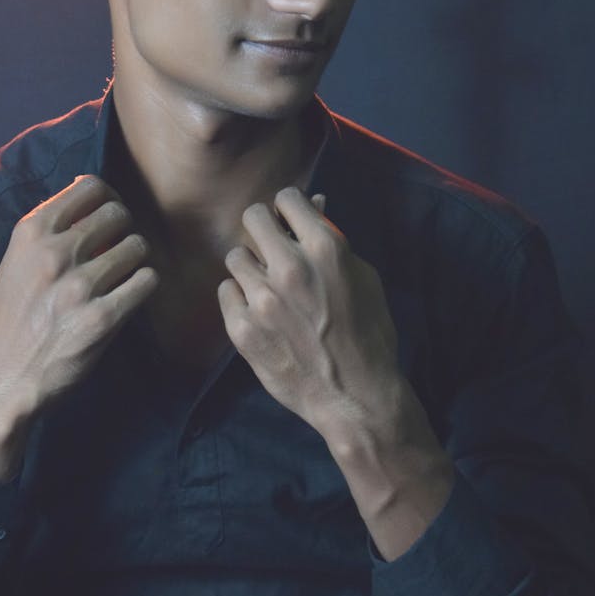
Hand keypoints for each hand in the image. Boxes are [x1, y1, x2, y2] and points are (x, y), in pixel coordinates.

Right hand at [0, 175, 157, 479]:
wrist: (2, 379)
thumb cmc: (13, 318)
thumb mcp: (16, 261)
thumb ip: (50, 229)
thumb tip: (92, 194)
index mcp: (30, 233)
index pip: (91, 187)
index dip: (108, 198)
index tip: (107, 217)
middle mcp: (54, 253)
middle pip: (119, 213)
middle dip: (123, 230)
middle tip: (116, 251)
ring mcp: (78, 286)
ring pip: (137, 246)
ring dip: (135, 260)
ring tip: (121, 276)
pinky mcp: (101, 318)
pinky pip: (146, 281)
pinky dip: (143, 286)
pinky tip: (129, 295)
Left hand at [218, 186, 399, 440]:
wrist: (356, 396)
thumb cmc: (368, 334)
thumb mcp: (363, 278)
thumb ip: (333, 240)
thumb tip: (314, 206)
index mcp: (325, 249)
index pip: (287, 199)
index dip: (288, 208)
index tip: (289, 221)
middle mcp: (289, 268)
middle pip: (253, 218)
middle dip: (264, 228)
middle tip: (272, 247)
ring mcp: (262, 299)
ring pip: (235, 256)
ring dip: (251, 266)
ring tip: (268, 287)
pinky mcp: (242, 328)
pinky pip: (226, 291)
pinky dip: (240, 298)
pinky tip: (259, 312)